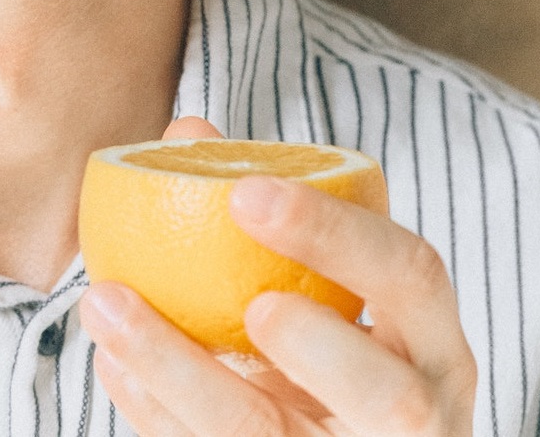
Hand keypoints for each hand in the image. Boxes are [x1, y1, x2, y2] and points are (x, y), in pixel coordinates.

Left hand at [78, 118, 476, 435]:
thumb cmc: (338, 352)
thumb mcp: (333, 287)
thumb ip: (272, 212)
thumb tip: (187, 131)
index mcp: (432, 341)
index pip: (411, 274)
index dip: (334, 232)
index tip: (244, 191)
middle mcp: (418, 418)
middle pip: (387, 394)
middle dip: (312, 344)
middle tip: (244, 299)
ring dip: (180, 373)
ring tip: (107, 307)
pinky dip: (156, 413)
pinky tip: (112, 362)